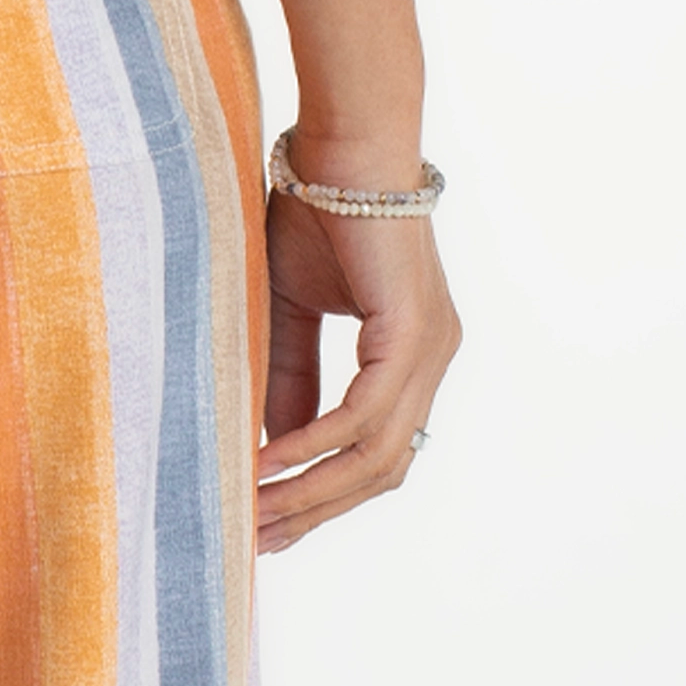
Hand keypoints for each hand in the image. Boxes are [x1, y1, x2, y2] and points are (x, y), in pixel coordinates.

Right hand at [256, 186, 460, 556]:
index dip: (325, 497)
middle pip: (379, 470)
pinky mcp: (412, 333)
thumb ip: (289, 380)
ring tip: (252, 514)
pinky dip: (311, 447)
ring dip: (308, 492)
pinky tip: (265, 465)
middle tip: (256, 541)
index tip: (271, 527)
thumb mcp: (290, 312)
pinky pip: (362, 416)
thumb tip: (271, 447)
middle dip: (314, 512)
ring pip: (373, 454)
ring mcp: (430, 349)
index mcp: (413, 354)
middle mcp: (433, 358)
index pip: (377, 452)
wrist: (340, 144)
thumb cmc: (315, 210)